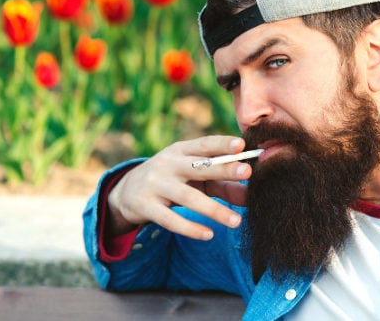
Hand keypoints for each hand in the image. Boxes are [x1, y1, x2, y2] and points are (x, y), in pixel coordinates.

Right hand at [107, 136, 251, 239]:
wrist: (127, 192)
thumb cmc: (172, 181)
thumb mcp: (193, 178)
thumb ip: (222, 185)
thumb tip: (252, 196)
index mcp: (180, 150)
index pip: (204, 144)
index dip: (222, 144)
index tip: (241, 144)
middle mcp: (167, 164)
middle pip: (198, 166)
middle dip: (223, 168)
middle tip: (247, 172)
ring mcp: (155, 184)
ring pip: (188, 197)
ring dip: (214, 210)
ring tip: (236, 221)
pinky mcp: (146, 206)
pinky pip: (170, 219)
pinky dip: (190, 228)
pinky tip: (209, 234)